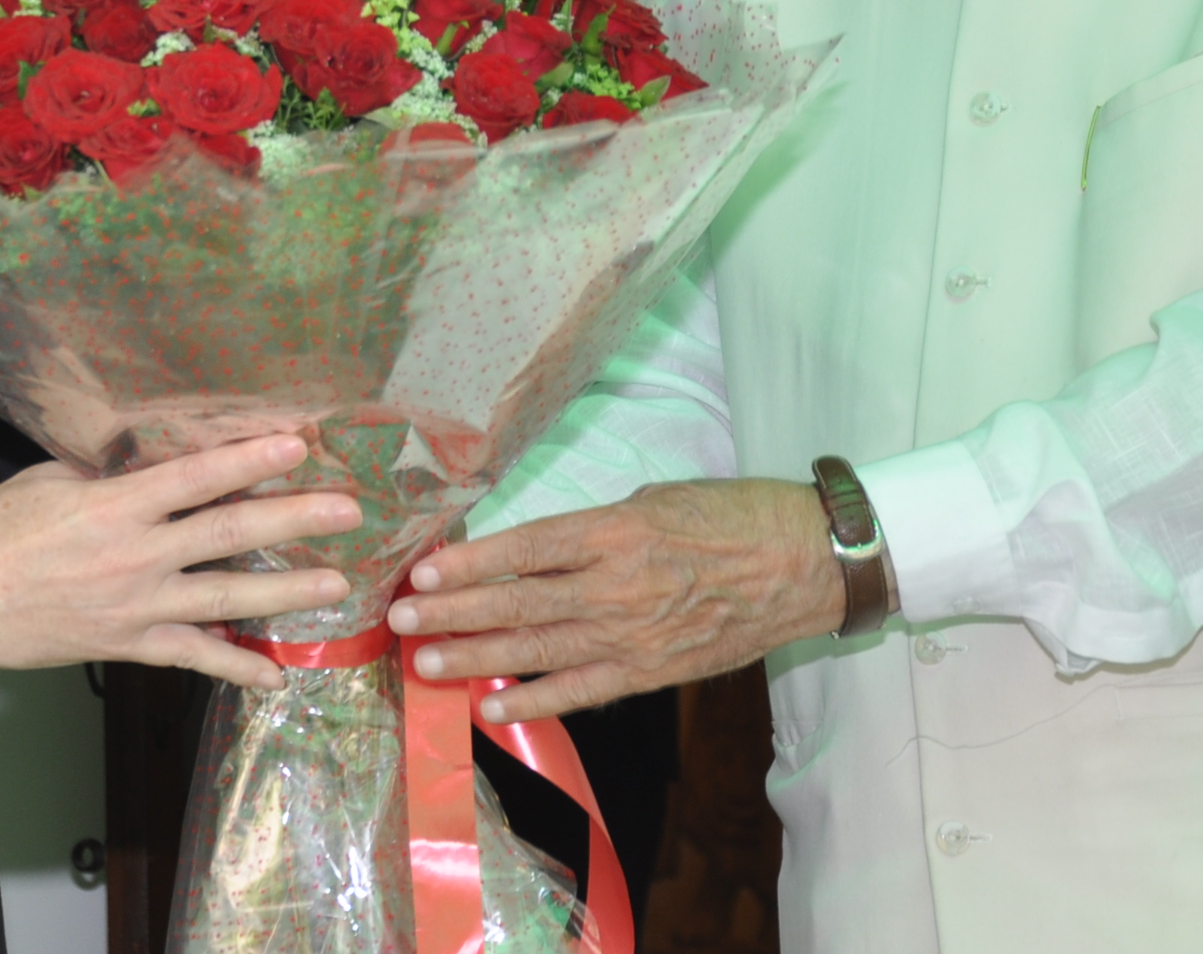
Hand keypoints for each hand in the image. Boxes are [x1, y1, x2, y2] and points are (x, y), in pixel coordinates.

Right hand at [0, 434, 361, 689]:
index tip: (297, 445)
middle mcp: (134, 556)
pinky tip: (274, 676)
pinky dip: (234, 667)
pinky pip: (191, 656)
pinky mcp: (126, 644)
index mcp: (114, 505)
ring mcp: (135, 606)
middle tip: (348, 512)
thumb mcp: (54, 479)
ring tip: (336, 587)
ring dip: (286, 593)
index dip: (249, 460)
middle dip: (294, 521)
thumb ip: (114, 473)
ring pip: (225, 597)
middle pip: (228, 534)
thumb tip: (163, 461)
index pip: (196, 476)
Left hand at [383, 479, 842, 723]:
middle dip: (453, 613)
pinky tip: (490, 704)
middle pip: (519, 601)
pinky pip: (582, 689)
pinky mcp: (652, 669)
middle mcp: (617, 584)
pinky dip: (534, 697)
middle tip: (398, 621)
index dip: (470, 563)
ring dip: (476, 656)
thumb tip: (535, 550)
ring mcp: (633, 633)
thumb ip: (594, 528)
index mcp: (617, 530)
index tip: (423, 571)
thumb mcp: (655, 499)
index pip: (527, 548)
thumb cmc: (732, 517)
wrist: (804, 564)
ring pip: (539, 647)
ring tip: (423, 662)